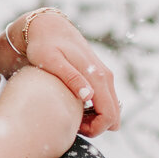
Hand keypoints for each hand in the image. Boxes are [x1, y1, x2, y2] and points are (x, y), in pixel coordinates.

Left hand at [0, 9, 120, 133]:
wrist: (48, 27)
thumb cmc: (44, 45)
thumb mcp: (51, 61)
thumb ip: (71, 78)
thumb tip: (89, 97)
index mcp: (97, 77)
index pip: (109, 116)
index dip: (95, 129)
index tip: (74, 127)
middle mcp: (106, 77)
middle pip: (114, 116)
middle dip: (96, 127)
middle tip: (72, 123)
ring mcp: (104, 76)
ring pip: (111, 109)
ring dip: (95, 119)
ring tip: (71, 114)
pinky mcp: (99, 76)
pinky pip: (105, 101)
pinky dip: (94, 110)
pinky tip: (74, 106)